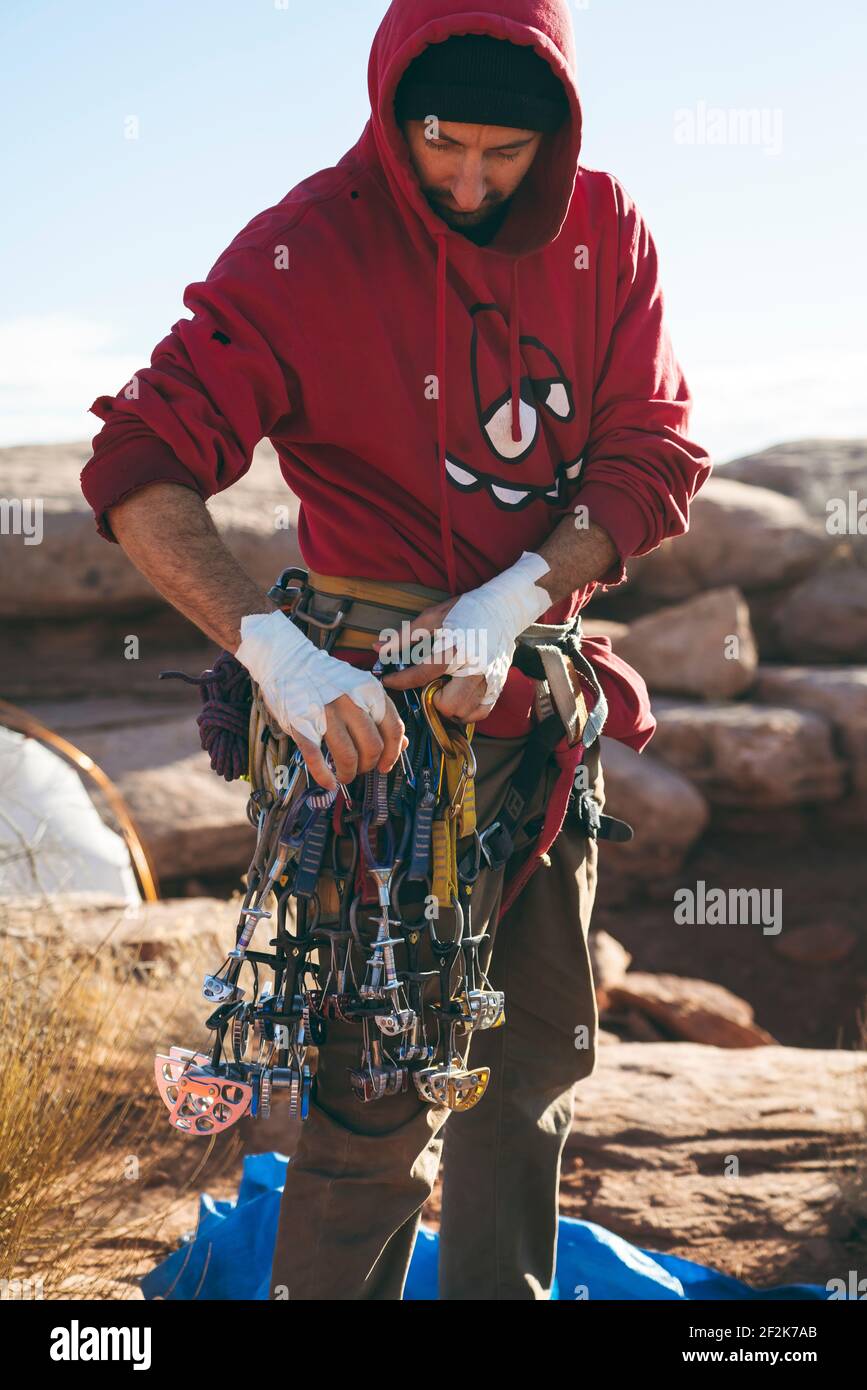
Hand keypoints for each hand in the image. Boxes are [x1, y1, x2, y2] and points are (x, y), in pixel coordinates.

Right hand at [235, 609, 406, 791]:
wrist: (288, 660)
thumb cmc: (326, 678)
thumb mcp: (360, 688)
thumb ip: (380, 714)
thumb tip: (402, 744)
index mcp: (370, 691)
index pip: (394, 730)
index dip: (393, 754)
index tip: (385, 765)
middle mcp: (351, 702)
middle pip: (373, 747)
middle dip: (369, 766)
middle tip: (360, 769)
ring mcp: (326, 713)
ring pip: (348, 756)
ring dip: (349, 774)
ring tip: (344, 776)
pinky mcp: (302, 724)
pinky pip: (316, 758)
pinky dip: (324, 776)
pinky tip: (327, 783)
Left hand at [374, 597, 495, 723]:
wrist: (504, 607)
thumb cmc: (466, 609)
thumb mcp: (432, 617)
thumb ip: (404, 636)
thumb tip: (378, 648)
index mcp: (456, 648)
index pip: (422, 674)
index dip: (400, 681)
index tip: (389, 681)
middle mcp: (474, 667)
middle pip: (447, 704)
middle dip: (432, 698)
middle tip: (429, 686)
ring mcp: (489, 679)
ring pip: (463, 712)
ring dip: (448, 707)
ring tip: (445, 690)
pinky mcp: (498, 684)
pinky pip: (480, 713)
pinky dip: (467, 711)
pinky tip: (459, 697)